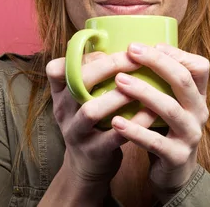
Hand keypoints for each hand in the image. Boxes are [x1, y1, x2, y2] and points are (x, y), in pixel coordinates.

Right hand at [45, 52, 156, 191]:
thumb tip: (128, 44)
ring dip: (119, 96)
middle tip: (135, 60)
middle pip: (78, 82)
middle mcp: (62, 110)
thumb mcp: (83, 97)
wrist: (88, 165)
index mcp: (60, 93)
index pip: (57, 67)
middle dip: (109, 67)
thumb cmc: (94, 120)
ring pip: (91, 110)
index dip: (81, 55)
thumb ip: (96, 74)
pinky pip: (114, 136)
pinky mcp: (92, 152)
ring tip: (143, 86)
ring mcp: (75, 132)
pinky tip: (153, 113)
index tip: (106, 50)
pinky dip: (135, 122)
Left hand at [110, 43, 209, 202]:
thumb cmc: (165, 129)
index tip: (148, 44)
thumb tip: (132, 49)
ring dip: (143, 92)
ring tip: (119, 81)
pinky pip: (155, 141)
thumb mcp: (169, 103)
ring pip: (169, 109)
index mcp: (197, 96)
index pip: (198, 66)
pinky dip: (135, 130)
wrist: (174, 174)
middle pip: (183, 80)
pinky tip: (116, 122)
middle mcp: (199, 112)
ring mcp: (190, 135)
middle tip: (131, 51)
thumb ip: (160, 81)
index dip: (175, 53)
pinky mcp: (177, 157)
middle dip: (157, 62)